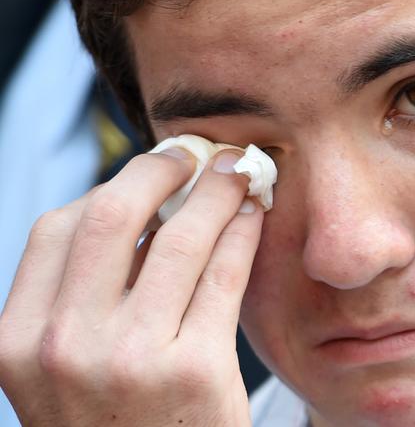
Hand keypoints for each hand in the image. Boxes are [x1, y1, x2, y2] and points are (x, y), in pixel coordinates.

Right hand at [0, 148, 261, 425]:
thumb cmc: (118, 423)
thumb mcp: (70, 368)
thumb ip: (89, 295)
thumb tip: (149, 209)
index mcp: (19, 341)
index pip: (57, 229)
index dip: (108, 188)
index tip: (147, 174)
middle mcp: (65, 346)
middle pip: (111, 214)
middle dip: (159, 169)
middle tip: (191, 153)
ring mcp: (131, 359)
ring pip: (179, 237)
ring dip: (215, 191)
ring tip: (236, 171)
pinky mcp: (196, 370)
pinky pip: (224, 273)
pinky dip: (242, 231)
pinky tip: (253, 213)